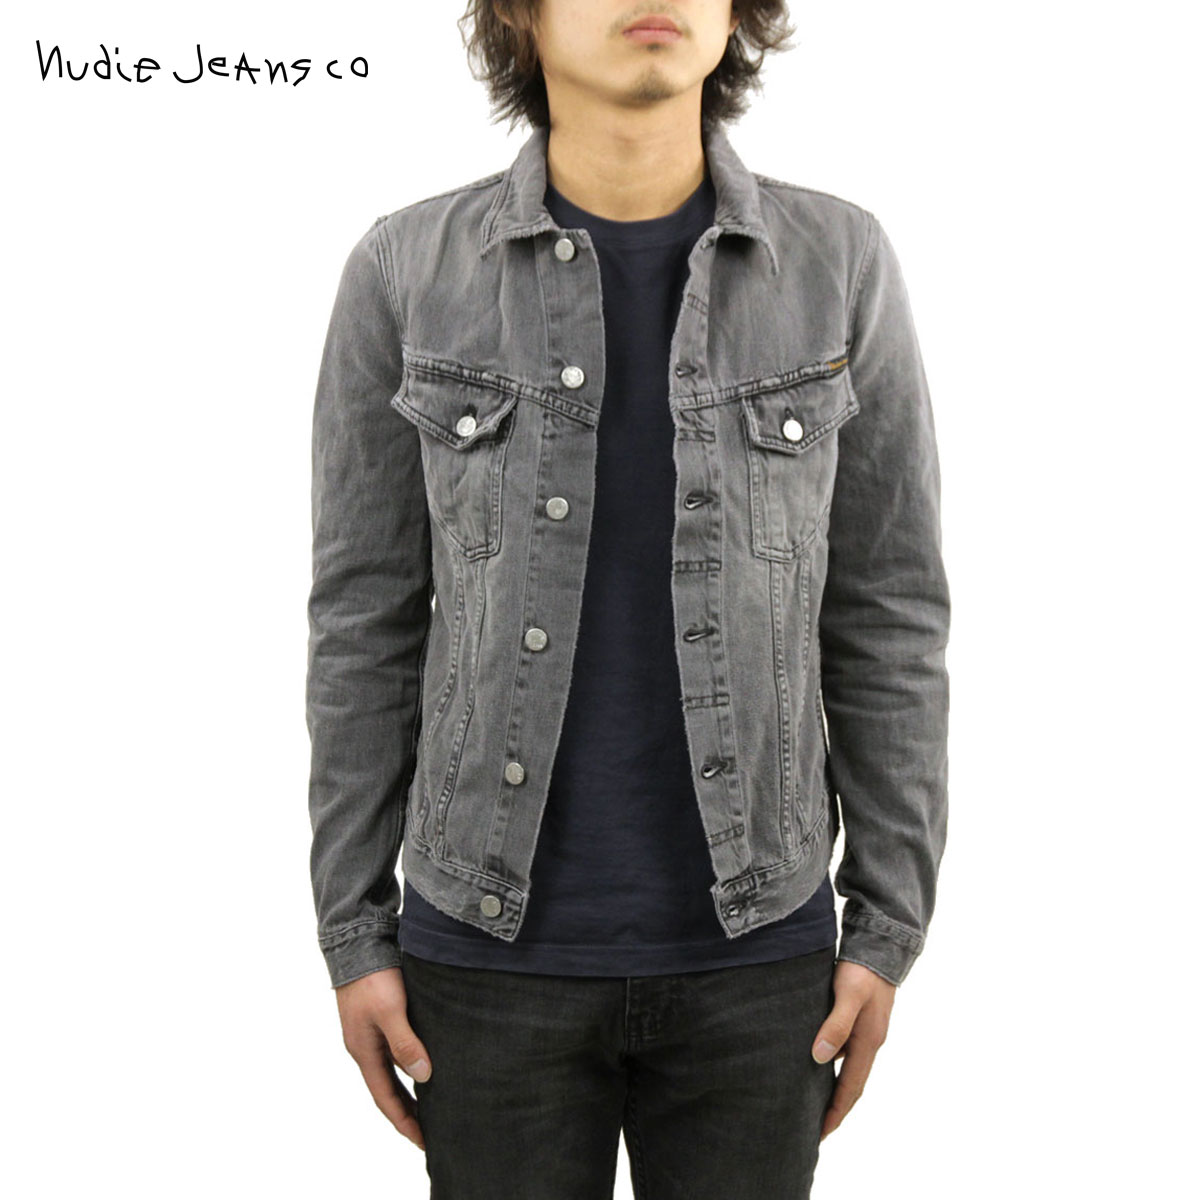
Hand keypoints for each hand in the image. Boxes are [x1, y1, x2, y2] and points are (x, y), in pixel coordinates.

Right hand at [335, 966, 431, 1150]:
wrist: (357, 940)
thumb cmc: (372, 977)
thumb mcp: (390, 1011)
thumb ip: (405, 1043)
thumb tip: (424, 1076)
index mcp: (364, 1050)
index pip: (386, 1098)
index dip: (404, 1122)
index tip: (424, 1141)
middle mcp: (366, 1045)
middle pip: (389, 1088)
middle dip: (409, 1111)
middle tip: (434, 1130)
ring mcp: (372, 1031)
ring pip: (394, 1068)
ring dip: (412, 1087)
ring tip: (436, 1101)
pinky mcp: (381, 1015)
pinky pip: (398, 1048)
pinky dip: (412, 1062)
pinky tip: (429, 1061)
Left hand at [811, 959, 895, 1141]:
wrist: (880, 946)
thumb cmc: (862, 970)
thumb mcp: (849, 996)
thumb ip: (836, 1024)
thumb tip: (820, 1057)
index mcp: (868, 1042)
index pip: (851, 1087)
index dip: (836, 1111)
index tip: (821, 1133)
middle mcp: (868, 1041)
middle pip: (851, 1084)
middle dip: (835, 1108)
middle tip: (814, 1129)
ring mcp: (865, 1031)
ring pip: (847, 1067)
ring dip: (832, 1086)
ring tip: (809, 1099)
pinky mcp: (858, 1019)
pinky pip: (844, 1050)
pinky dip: (831, 1063)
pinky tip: (813, 1062)